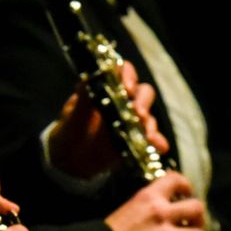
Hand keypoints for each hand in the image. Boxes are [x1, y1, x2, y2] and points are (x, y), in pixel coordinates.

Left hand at [46, 61, 167, 178]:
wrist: (70, 158)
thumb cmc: (71, 128)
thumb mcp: (74, 113)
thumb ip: (83, 98)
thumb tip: (87, 78)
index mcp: (108, 87)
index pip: (124, 72)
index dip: (129, 76)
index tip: (127, 88)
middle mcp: (124, 100)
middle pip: (143, 93)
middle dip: (143, 102)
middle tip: (138, 113)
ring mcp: (132, 120)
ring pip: (148, 115)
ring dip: (150, 123)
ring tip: (148, 135)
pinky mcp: (137, 138)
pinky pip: (151, 138)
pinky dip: (157, 141)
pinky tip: (160, 146)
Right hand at [106, 171, 223, 230]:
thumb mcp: (132, 207)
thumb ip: (152, 204)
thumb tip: (174, 205)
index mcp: (149, 196)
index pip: (176, 180)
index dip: (187, 186)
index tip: (187, 193)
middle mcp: (160, 213)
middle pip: (195, 207)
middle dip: (200, 215)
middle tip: (196, 222)